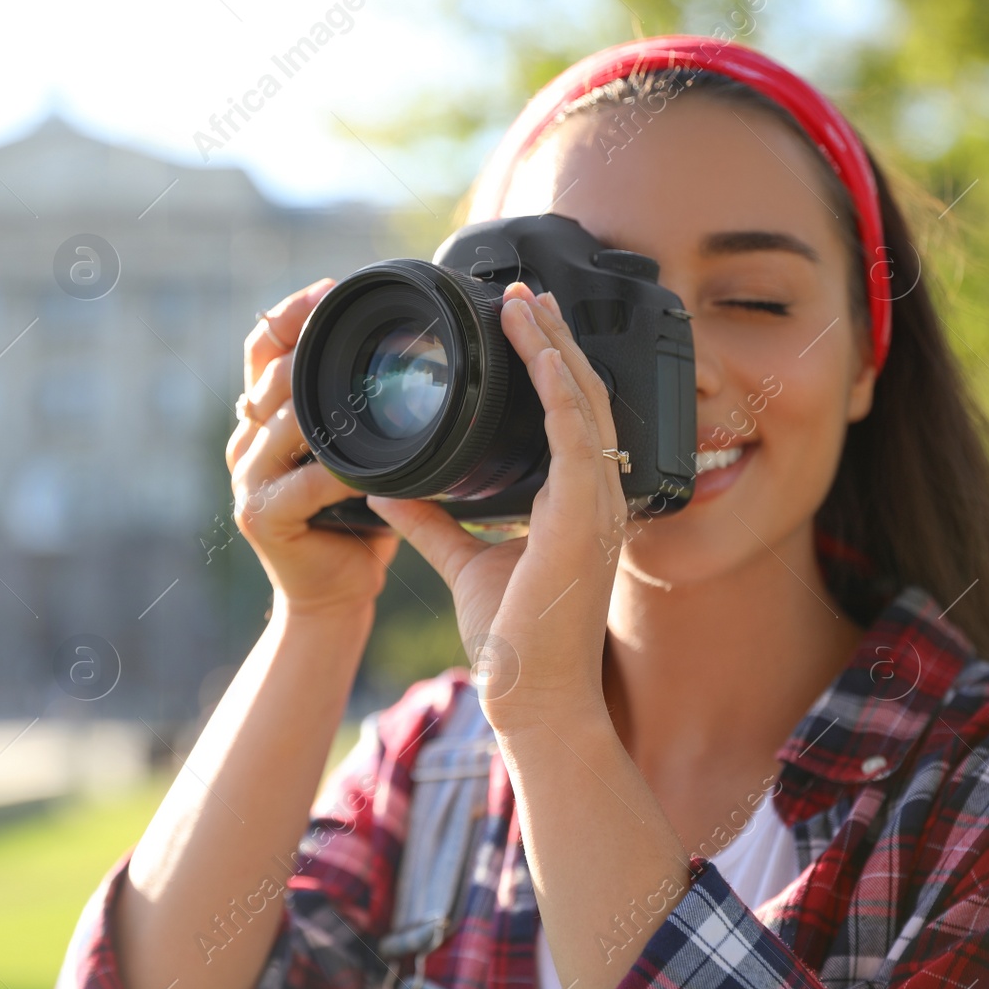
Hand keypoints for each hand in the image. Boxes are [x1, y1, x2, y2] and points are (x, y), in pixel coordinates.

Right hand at [227, 280, 400, 616]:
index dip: (289, 314)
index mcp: (265, 418)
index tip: (327, 289)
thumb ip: (355, 408)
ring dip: (324, 407)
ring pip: (283, 424)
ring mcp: (248, 479)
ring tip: (364, 393)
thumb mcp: (355, 451)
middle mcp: (247, 442)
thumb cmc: (354, 519)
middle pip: (270, 378)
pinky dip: (334, 473)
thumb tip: (402, 351)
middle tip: (353, 332)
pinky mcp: (260, 516)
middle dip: (308, 349)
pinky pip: (301, 484)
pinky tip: (361, 466)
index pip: (263, 349)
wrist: (334, 591)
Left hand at [368, 282, 623, 729]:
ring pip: (583, 401)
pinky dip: (557, 385)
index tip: (520, 322)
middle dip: (554, 338)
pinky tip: (537, 348)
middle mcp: (595, 495)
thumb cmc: (513, 640)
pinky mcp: (584, 515)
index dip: (550, 363)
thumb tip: (390, 489)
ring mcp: (597, 502)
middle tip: (524, 291)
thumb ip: (434, 523)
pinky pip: (574, 432)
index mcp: (574, 502)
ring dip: (553, 346)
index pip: (570, 415)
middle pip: (583, 395)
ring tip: (524, 300)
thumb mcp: (466, 565)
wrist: (533, 697)